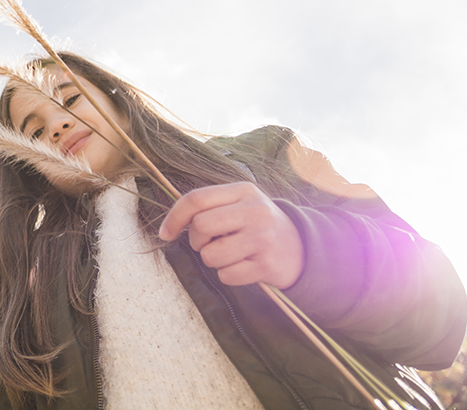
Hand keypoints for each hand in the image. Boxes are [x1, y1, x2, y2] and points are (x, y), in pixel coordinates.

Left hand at [158, 182, 304, 288]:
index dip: (174, 217)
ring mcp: (263, 238)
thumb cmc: (257, 225)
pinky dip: (229, 275)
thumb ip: (210, 207)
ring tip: (231, 254)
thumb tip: (170, 225)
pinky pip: (227, 276)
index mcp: (243, 191)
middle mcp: (255, 211)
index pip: (196, 199)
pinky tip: (245, 266)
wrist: (302, 248)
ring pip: (211, 255)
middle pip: (201, 226)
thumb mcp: (240, 204)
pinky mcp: (267, 264)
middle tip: (210, 244)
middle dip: (197, 241)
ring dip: (213, 260)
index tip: (165, 233)